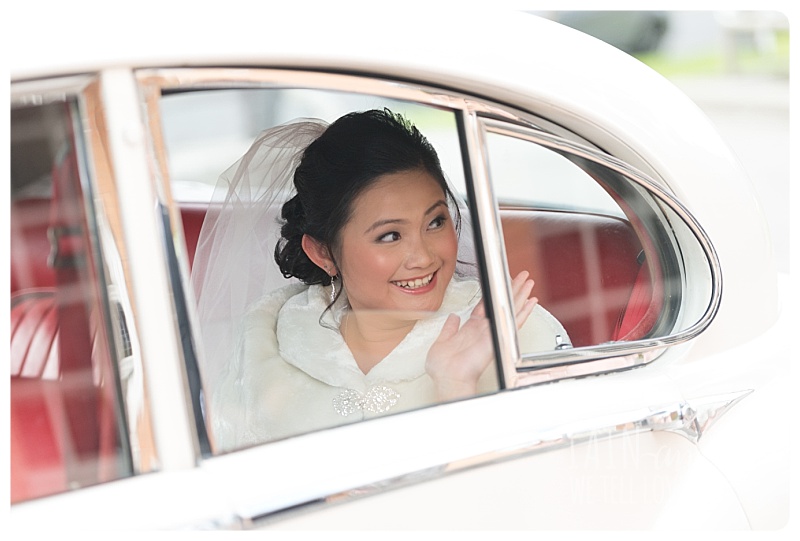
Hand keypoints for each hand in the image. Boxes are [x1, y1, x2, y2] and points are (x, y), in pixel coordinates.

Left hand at [426, 271, 537, 400]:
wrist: (448, 378)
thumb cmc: (443, 368)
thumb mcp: (441, 341)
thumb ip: (449, 328)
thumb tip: (453, 317)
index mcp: (470, 329)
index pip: (484, 306)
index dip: (492, 295)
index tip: (497, 284)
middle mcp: (483, 330)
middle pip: (500, 304)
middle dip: (511, 289)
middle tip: (521, 278)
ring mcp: (491, 333)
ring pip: (509, 309)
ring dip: (519, 295)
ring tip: (528, 283)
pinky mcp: (497, 338)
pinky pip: (513, 323)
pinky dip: (523, 312)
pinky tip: (531, 303)